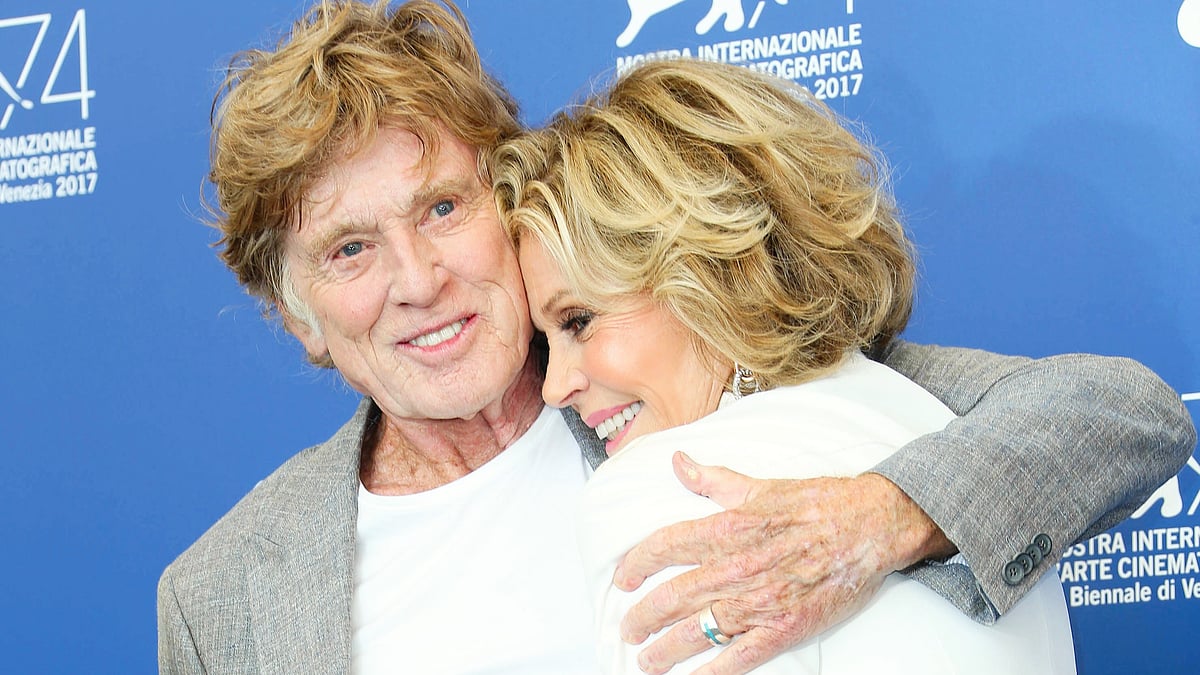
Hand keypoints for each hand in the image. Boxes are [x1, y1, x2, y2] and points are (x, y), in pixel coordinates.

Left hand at [614, 452, 953, 674]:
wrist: (869, 524)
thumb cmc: (817, 503)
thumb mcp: (758, 485)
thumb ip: (712, 479)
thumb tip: (678, 463)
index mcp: (727, 529)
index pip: (665, 547)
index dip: (637, 564)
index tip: (624, 578)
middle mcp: (736, 567)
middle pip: (672, 596)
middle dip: (643, 617)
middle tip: (628, 628)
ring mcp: (759, 601)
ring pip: (697, 630)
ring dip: (665, 649)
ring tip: (646, 660)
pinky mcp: (784, 626)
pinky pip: (739, 656)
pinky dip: (711, 671)